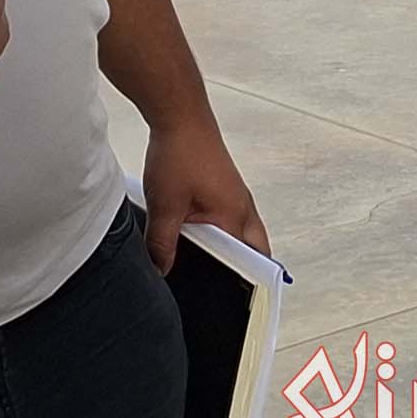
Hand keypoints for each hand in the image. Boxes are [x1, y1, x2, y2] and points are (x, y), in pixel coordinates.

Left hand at [139, 121, 265, 273]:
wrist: (181, 115)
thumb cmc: (180, 154)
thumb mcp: (165, 207)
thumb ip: (162, 244)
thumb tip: (161, 270)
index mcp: (235, 217)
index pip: (252, 262)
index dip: (245, 284)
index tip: (237, 302)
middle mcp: (244, 207)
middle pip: (255, 249)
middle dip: (246, 269)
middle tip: (228, 288)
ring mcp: (237, 195)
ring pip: (244, 232)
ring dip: (231, 248)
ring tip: (210, 262)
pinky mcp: (226, 186)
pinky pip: (232, 216)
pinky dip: (221, 230)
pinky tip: (198, 232)